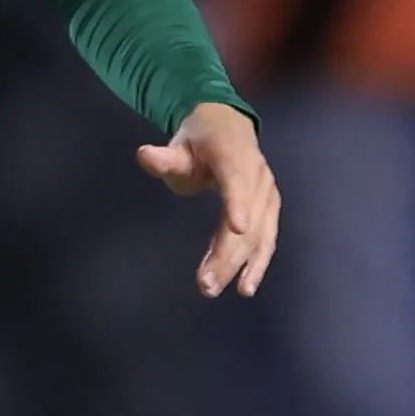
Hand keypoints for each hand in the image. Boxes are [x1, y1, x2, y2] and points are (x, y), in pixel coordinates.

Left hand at [136, 102, 278, 297]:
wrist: (229, 127)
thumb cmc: (200, 140)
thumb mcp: (179, 145)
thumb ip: (164, 158)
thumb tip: (144, 155)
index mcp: (234, 155)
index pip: (237, 179)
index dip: (238, 202)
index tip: (237, 228)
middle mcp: (257, 175)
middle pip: (248, 218)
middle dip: (229, 253)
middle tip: (205, 283)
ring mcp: (267, 194)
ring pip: (259, 234)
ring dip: (240, 264)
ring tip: (218, 288)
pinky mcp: (269, 209)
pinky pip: (266, 239)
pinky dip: (256, 263)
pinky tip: (244, 286)